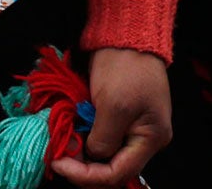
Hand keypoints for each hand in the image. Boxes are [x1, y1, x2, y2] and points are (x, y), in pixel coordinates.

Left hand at [50, 48, 171, 185]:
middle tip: (60, 155)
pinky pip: (103, 143)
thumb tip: (90, 156)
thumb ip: (102, 140)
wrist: (126, 37)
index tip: (59, 162)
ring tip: (65, 143)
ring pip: (105, 159)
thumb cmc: (126, 68)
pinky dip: (85, 142)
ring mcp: (134, 130)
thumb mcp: (114, 107)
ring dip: (82, 156)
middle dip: (83, 168)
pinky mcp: (122, 121)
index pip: (117, 174)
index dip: (85, 175)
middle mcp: (146, 139)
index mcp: (152, 138)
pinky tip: (74, 132)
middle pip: (112, 170)